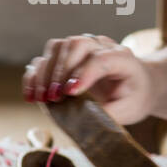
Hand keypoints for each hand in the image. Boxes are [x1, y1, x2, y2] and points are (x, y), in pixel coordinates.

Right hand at [21, 34, 157, 124]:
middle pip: (76, 45)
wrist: (136, 85)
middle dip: (61, 71)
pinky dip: (34, 76)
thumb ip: (110, 113)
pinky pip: (45, 58)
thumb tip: (84, 121)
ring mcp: (81, 49)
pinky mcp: (65, 58)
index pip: (101, 58)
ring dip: (45, 72)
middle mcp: (100, 46)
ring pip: (58, 47)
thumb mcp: (130, 110)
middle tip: (54, 98)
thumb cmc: (133, 96)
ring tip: (42, 98)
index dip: (84, 73)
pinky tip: (31, 96)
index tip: (71, 93)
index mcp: (122, 57)